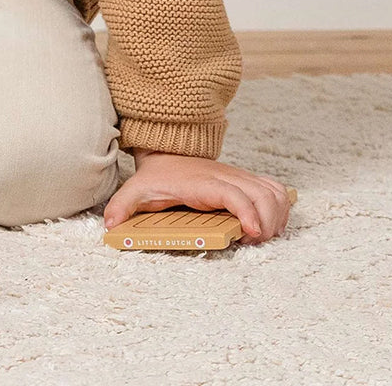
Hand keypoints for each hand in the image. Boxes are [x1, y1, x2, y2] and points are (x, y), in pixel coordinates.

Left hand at [103, 150, 291, 245]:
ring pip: (275, 192)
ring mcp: (240, 177)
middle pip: (263, 196)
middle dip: (268, 223)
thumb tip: (109, 224)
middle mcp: (227, 177)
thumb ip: (123, 205)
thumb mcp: (137, 188)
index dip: (247, 213)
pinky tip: (270, 225)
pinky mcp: (247, 181)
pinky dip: (282, 208)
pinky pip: (277, 190)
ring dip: (278, 217)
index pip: (234, 194)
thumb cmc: (157, 174)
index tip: (251, 232)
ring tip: (262, 236)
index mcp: (204, 182)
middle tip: (254, 241)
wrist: (167, 149)